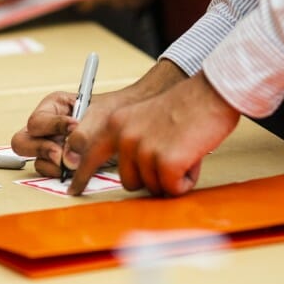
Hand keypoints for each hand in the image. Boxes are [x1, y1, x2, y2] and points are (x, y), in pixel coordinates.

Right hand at [11, 90, 125, 178]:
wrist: (130, 125)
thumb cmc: (115, 112)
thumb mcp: (100, 115)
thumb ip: (82, 135)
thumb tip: (66, 160)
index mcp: (53, 107)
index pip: (37, 121)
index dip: (53, 126)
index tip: (74, 127)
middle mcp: (47, 127)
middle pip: (22, 142)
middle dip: (41, 150)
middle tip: (60, 155)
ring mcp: (51, 146)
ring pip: (34, 160)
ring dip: (51, 165)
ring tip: (71, 164)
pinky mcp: (59, 162)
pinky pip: (47, 172)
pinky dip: (58, 174)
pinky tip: (74, 170)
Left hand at [69, 71, 239, 196]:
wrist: (211, 93)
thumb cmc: (185, 107)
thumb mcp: (143, 118)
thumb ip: (129, 141)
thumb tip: (127, 175)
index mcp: (116, 124)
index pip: (88, 154)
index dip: (81, 175)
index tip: (72, 189)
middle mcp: (124, 137)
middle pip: (129, 182)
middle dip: (152, 177)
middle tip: (172, 153)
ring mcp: (144, 149)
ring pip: (153, 187)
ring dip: (172, 177)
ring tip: (184, 150)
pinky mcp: (166, 162)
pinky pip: (173, 188)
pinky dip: (186, 181)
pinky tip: (193, 158)